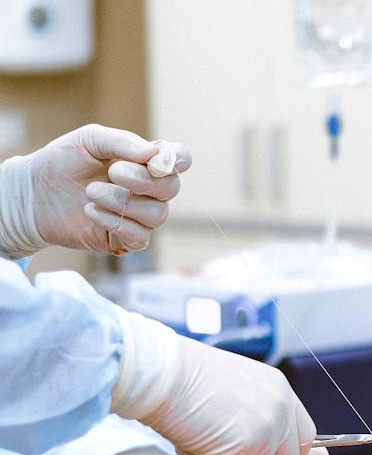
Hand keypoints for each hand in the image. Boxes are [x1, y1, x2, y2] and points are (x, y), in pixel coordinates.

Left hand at [30, 124, 190, 254]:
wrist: (32, 194)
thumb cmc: (62, 162)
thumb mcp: (89, 140)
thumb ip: (122, 141)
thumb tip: (153, 153)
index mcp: (146, 161)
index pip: (180, 159)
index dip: (175, 161)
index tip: (155, 162)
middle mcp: (150, 189)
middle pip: (171, 188)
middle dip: (142, 180)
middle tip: (112, 171)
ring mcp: (140, 215)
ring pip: (157, 215)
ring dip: (123, 202)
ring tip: (91, 192)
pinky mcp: (126, 239)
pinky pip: (139, 236)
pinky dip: (115, 222)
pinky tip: (91, 211)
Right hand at [110, 312, 316, 454]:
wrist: (163, 372)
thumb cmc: (187, 380)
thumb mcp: (237, 393)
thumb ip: (259, 417)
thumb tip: (264, 453)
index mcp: (280, 389)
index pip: (303, 434)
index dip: (282, 451)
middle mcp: (282, 406)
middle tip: (228, 454)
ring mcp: (269, 426)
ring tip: (205, 441)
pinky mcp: (249, 446)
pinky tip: (196, 443)